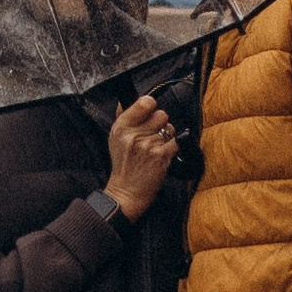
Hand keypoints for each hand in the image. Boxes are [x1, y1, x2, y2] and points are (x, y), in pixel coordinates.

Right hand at [102, 95, 177, 221]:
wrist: (127, 191)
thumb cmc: (124, 166)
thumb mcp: (115, 139)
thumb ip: (125, 117)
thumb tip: (137, 99)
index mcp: (121, 127)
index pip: (145, 102)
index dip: (151, 106)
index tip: (150, 111)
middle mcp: (134, 134)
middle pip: (161, 114)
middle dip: (160, 124)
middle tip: (152, 136)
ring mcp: (148, 144)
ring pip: (170, 129)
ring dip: (166, 138)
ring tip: (154, 149)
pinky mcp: (161, 155)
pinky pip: (176, 142)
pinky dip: (172, 148)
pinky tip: (161, 156)